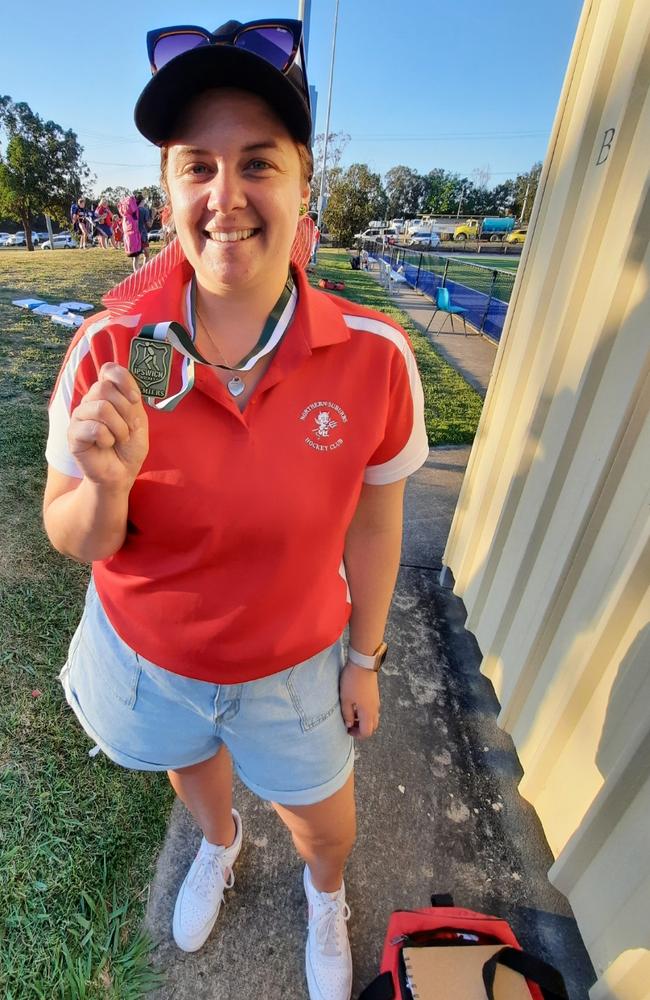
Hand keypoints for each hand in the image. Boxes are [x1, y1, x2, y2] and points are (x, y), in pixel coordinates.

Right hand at [68, 363, 148, 489]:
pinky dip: (107, 439)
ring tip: (118, 439)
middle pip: (104, 388)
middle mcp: (90, 401)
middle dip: (125, 411)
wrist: (121, 473)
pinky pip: (93, 428)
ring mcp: (79, 416)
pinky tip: (105, 446)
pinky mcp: (73, 434)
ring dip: (119, 428)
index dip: (124, 381)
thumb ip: (130, 397)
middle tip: (128, 429)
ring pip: (101, 407)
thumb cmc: (129, 448)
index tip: (135, 400)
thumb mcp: (139, 419)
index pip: (109, 370)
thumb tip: (120, 380)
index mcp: (106, 394)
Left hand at [339, 662, 380, 739]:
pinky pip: (372, 709)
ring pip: (373, 718)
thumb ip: (347, 714)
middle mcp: (375, 709)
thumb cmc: (352, 682)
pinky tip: (356, 704)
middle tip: (350, 724)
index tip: (347, 729)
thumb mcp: (345, 699)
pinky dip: (365, 712)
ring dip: (363, 720)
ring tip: (352, 713)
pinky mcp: (375, 695)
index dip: (357, 735)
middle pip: (372, 727)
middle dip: (361, 729)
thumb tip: (349, 724)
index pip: (367, 732)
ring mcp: (376, 701)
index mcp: (367, 713)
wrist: (363, 664)